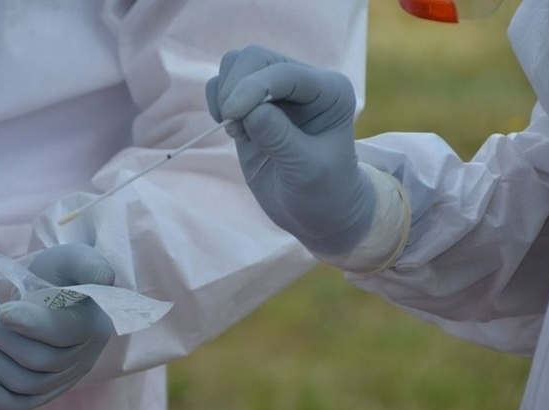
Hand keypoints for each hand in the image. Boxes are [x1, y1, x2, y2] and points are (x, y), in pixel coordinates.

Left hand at [0, 243, 114, 409]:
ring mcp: (62, 381)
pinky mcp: (41, 393)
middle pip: (35, 359)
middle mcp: (82, 359)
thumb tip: (104, 276)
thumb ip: (88, 263)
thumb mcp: (74, 258)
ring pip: (21, 381)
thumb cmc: (59, 273)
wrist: (49, 292)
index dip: (31, 324)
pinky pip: (17, 406)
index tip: (2, 309)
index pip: (62, 333)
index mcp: (92, 325)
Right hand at [206, 45, 375, 255]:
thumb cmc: (323, 192)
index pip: (284, 72)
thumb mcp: (306, 170)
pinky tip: (231, 129)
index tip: (231, 117)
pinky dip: (217, 100)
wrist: (318, 212)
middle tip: (233, 126)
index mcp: (330, 91)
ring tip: (235, 130)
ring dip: (225, 92)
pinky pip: (224, 83)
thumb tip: (250, 110)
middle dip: (236, 87)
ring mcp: (277, 91)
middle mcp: (304, 83)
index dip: (252, 88)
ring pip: (237, 64)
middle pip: (255, 57)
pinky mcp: (253, 105)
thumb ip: (280, 138)